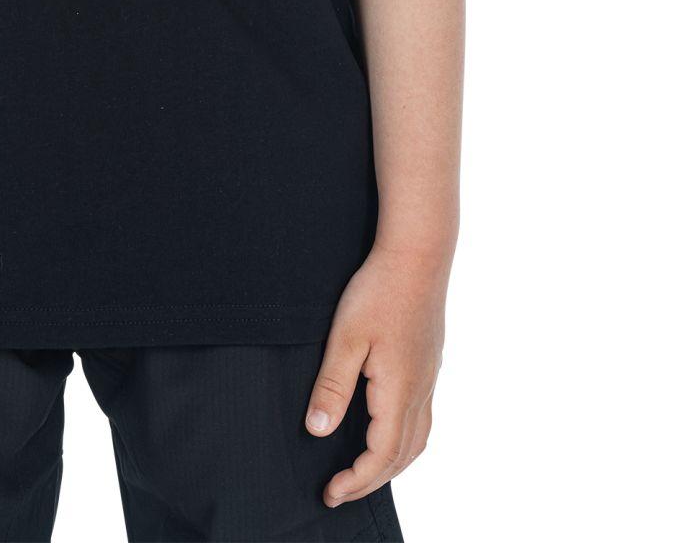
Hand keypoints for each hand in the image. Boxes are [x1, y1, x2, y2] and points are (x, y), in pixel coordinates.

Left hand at [304, 240, 447, 508]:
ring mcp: (429, 377)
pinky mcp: (429, 362)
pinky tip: (387, 428)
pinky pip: (422, 418)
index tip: (330, 493)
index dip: (356, 480)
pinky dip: (405, 440)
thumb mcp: (346, 337)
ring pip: (418, 439)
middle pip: (402, 455)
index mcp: (399, 391)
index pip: (381, 455)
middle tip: (341, 490)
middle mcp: (420, 391)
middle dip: (372, 480)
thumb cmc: (379, 291)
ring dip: (392, 464)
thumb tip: (318, 431)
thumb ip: (333, 386)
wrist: (418, 254)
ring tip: (364, 470)